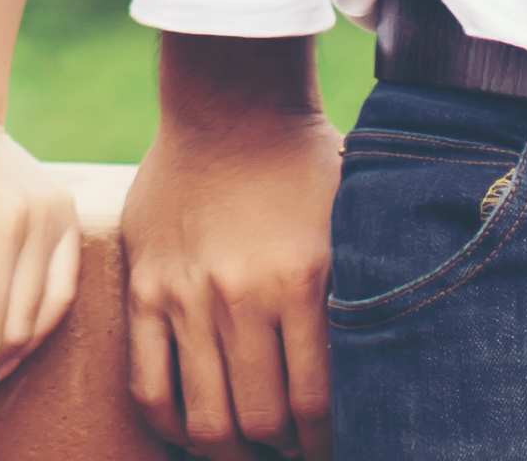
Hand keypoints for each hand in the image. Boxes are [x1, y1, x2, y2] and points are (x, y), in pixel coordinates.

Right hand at [120, 36, 337, 457]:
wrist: (229, 102)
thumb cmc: (304, 162)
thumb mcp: (352, 221)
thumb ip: (358, 294)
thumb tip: (381, 368)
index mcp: (302, 281)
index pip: (317, 405)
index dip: (325, 445)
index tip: (331, 450)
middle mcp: (243, 295)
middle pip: (260, 420)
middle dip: (281, 450)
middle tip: (290, 448)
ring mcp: (187, 294)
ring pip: (205, 417)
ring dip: (229, 449)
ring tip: (245, 448)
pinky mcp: (146, 287)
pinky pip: (148, 381)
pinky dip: (170, 424)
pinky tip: (191, 431)